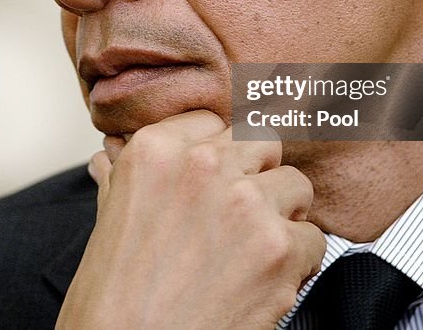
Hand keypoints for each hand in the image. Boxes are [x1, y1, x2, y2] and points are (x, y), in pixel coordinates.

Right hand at [57, 110, 325, 328]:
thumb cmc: (111, 301)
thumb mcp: (108, 222)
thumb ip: (121, 178)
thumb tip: (109, 154)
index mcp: (155, 151)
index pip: (213, 122)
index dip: (219, 155)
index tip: (216, 180)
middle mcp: (202, 165)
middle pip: (262, 143)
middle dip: (257, 178)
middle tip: (238, 218)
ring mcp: (245, 203)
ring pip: (296, 185)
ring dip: (282, 218)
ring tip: (251, 254)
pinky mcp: (280, 248)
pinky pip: (314, 238)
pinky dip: (298, 265)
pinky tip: (262, 283)